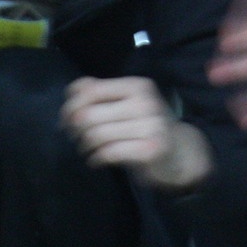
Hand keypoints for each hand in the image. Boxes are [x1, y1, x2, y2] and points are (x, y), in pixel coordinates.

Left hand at [61, 76, 212, 191]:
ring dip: (85, 145)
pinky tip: (96, 159)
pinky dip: (96, 158)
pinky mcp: (149, 150)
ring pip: (97, 135)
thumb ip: (102, 92)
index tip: (66, 119)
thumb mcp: (129, 102)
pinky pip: (109, 153)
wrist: (181, 151)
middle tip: (75, 136)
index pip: (92, 91)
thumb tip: (74, 88)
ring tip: (87, 148)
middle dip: (75, 128)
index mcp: (137, 86)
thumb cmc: (148, 125)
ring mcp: (150, 127)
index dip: (72, 106)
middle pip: (90, 115)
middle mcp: (145, 103)